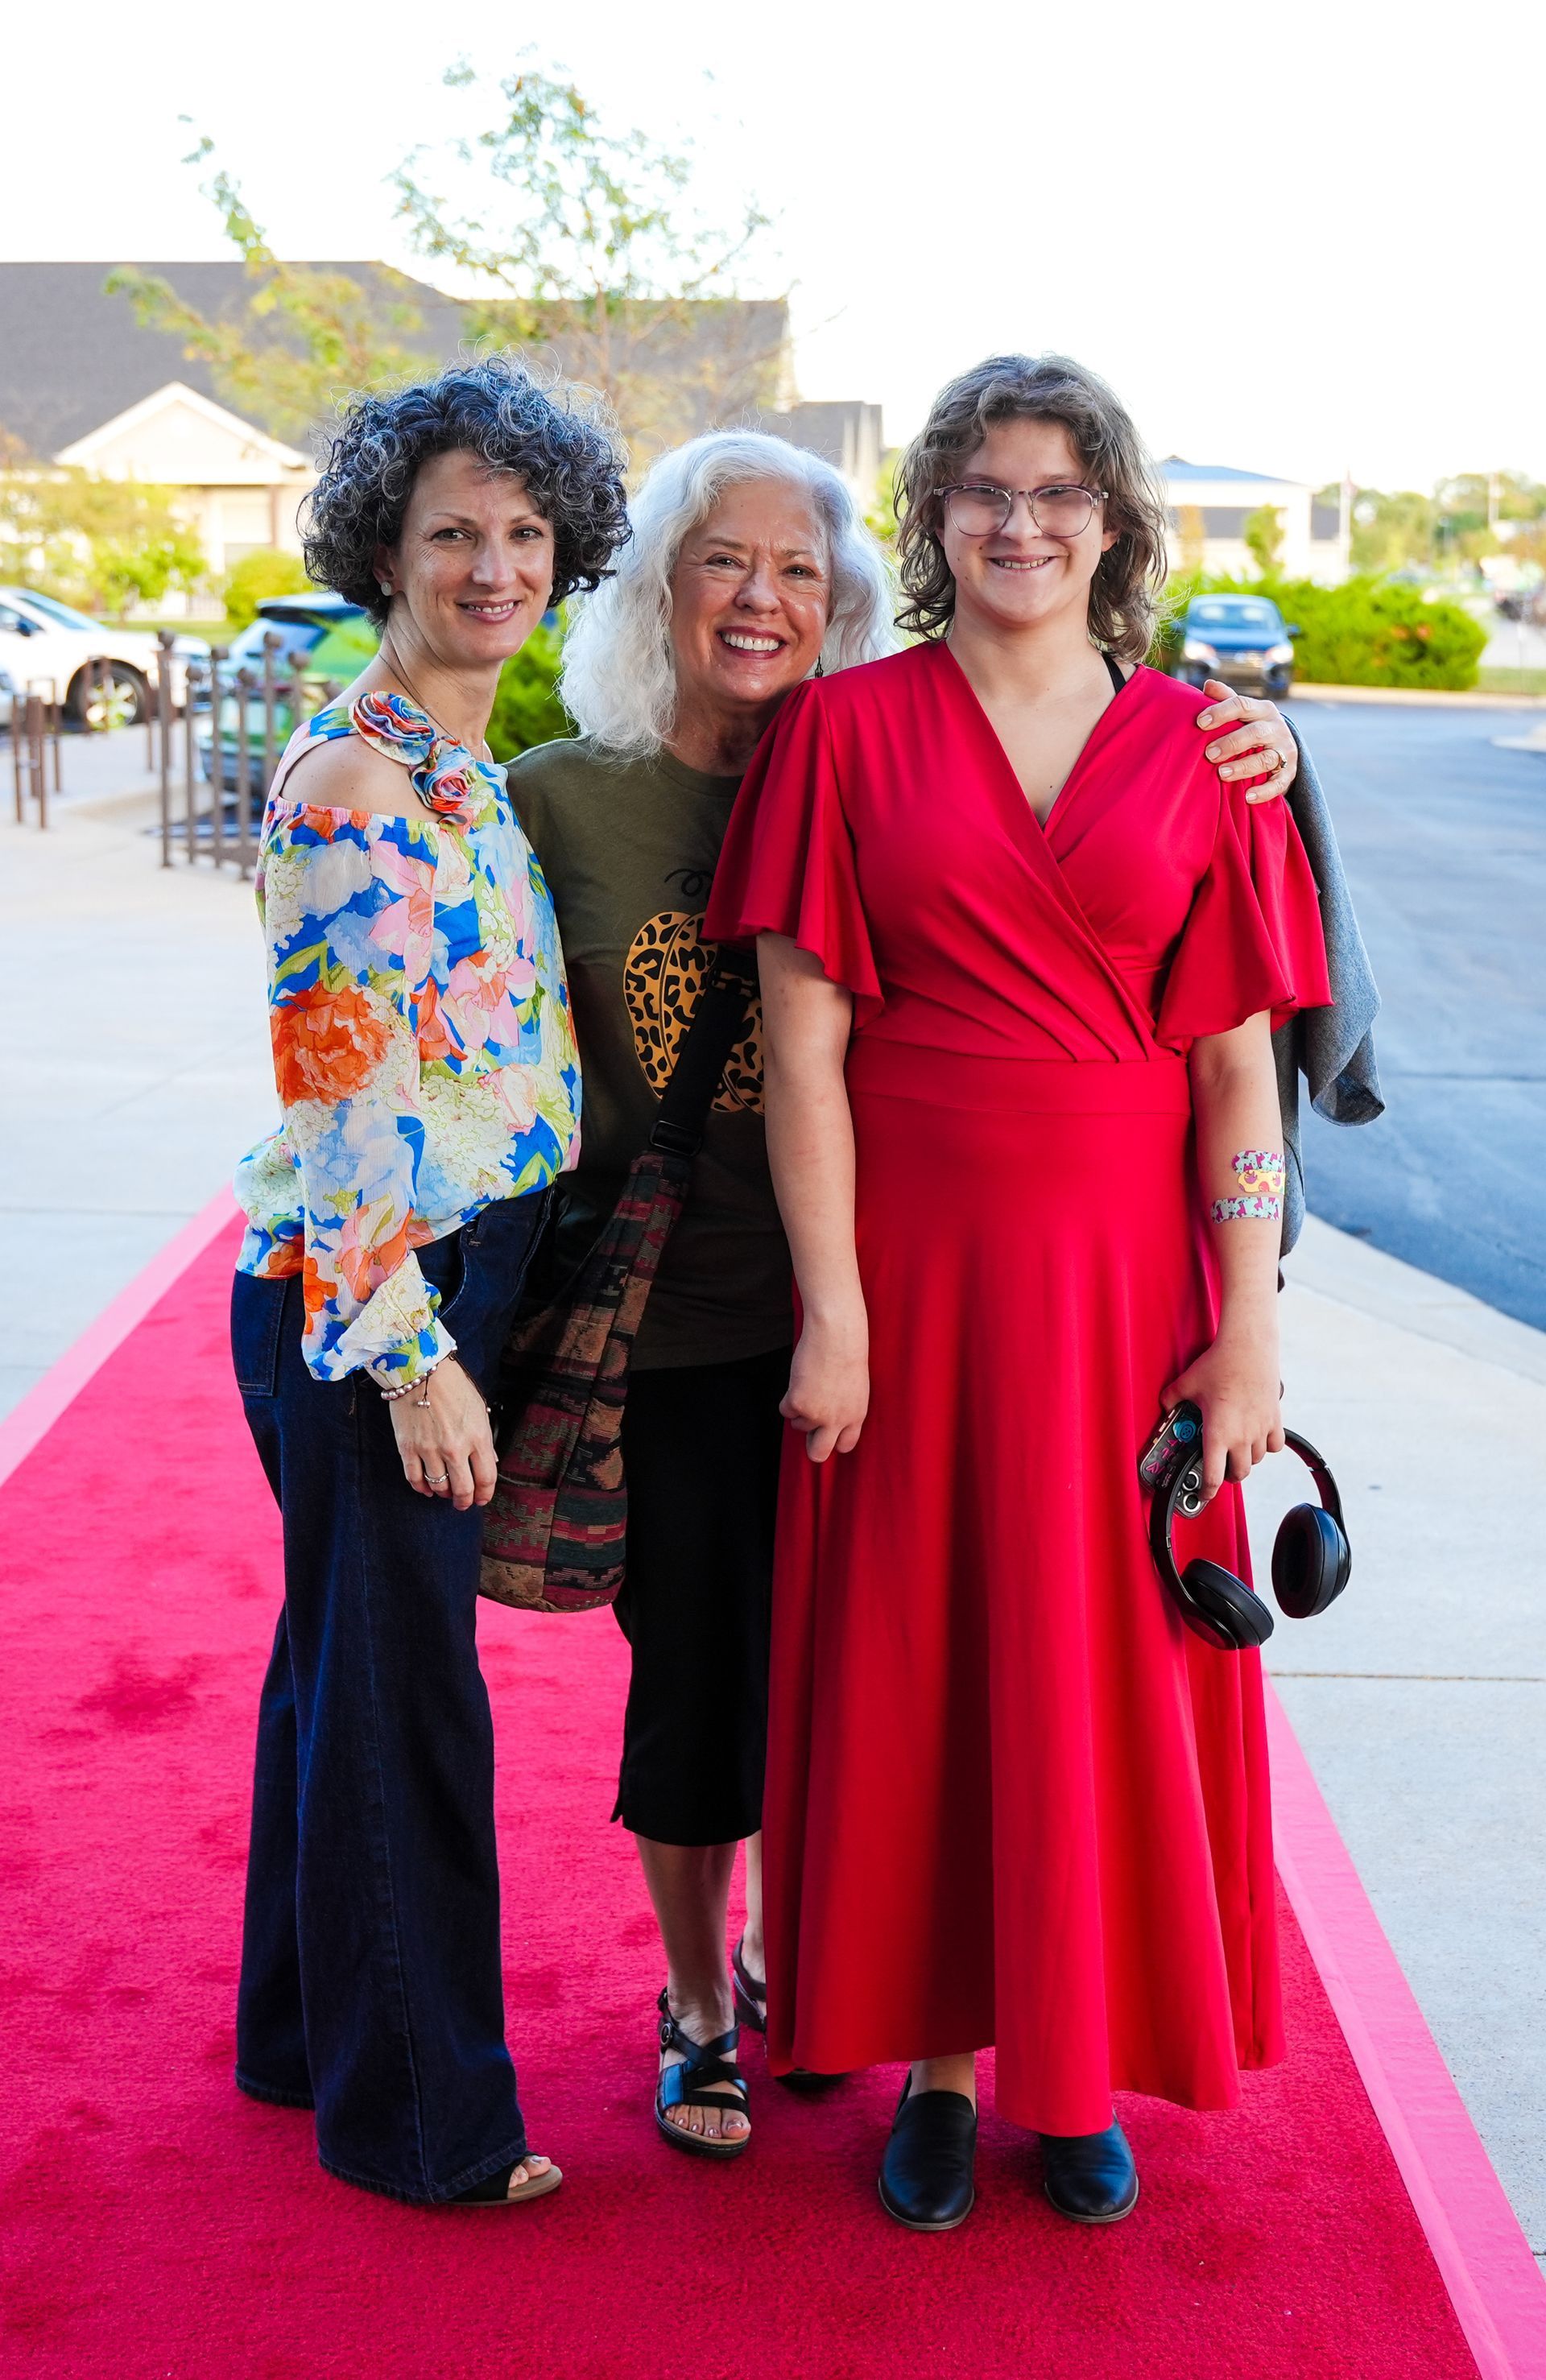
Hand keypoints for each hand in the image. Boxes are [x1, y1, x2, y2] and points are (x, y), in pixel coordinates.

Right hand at [387, 1358, 497, 1511]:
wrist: (421, 1369)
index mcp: (477, 1437)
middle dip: (465, 1501)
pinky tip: (427, 1489)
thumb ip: (483, 1439)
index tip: (482, 1499)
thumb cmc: (453, 1385)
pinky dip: (422, 1488)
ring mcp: (430, 1450)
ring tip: (446, 1493)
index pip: (486, 1479)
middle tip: (463, 1503)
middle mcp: (455, 1448)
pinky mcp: (408, 1448)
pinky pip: (414, 1479)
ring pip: (439, 1487)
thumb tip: (488, 1462)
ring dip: (444, 1494)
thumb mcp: (479, 1409)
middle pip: (463, 1489)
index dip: (485, 1494)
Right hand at [781, 1309, 869, 1462]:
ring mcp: (817, 1414)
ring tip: (809, 1385)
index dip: (834, 1440)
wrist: (835, 1334)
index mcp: (857, 1415)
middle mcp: (838, 1420)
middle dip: (812, 1448)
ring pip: (798, 1426)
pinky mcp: (798, 1403)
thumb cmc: (846, 1352)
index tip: (827, 1432)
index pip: (846, 1445)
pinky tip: (799, 1379)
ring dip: (799, 1410)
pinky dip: (787, 1398)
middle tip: (810, 1428)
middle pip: (819, 1453)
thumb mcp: (854, 1387)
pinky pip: (785, 1411)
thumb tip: (826, 1422)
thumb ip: (844, 1407)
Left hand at [1162, 1333, 1284, 1501]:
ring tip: (1235, 1453)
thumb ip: (1172, 1399)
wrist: (1248, 1347)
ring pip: (1256, 1460)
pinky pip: (1275, 1445)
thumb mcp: (1186, 1383)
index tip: (1203, 1496)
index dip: (1206, 1492)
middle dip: (1226, 1476)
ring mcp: (1261, 1428)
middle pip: (1238, 1474)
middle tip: (1218, 1470)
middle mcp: (1242, 1436)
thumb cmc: (1219, 1365)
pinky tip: (1257, 1440)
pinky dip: (1267, 1447)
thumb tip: (1165, 1405)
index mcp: (1218, 1434)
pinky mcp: (1275, 1418)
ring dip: (1245, 1461)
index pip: (1213, 1477)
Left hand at [1195, 682, 1297, 801]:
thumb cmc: (1251, 727)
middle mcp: (1276, 728)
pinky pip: (1279, 783)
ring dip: (1244, 766)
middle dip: (1231, 743)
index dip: (1221, 712)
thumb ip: (1226, 699)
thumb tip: (1207, 684)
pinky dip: (1265, 791)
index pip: (1242, 705)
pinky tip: (1248, 796)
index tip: (1200, 722)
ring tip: (1222, 774)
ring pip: (1266, 758)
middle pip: (1255, 733)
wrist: (1282, 748)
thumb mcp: (1242, 713)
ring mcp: (1285, 751)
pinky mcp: (1289, 773)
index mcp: (1262, 709)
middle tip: (1209, 754)